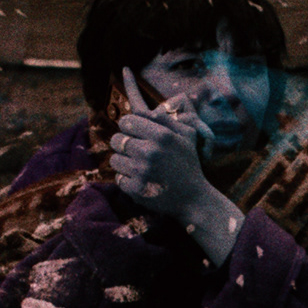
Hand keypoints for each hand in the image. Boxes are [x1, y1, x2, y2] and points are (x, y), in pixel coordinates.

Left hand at [110, 68, 220, 223]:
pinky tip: (140, 180)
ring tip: (137, 166)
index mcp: (161, 135)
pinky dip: (125, 179)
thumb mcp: (186, 136)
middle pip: (116, 139)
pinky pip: (117, 178)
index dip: (128, 126)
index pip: (126, 120)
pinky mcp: (136, 190)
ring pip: (114, 159)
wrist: (193, 198)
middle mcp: (150, 152)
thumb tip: (148, 109)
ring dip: (123, 162)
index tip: (133, 132)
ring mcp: (141, 172)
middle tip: (135, 151)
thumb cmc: (188, 163)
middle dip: (123, 144)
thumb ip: (167, 119)